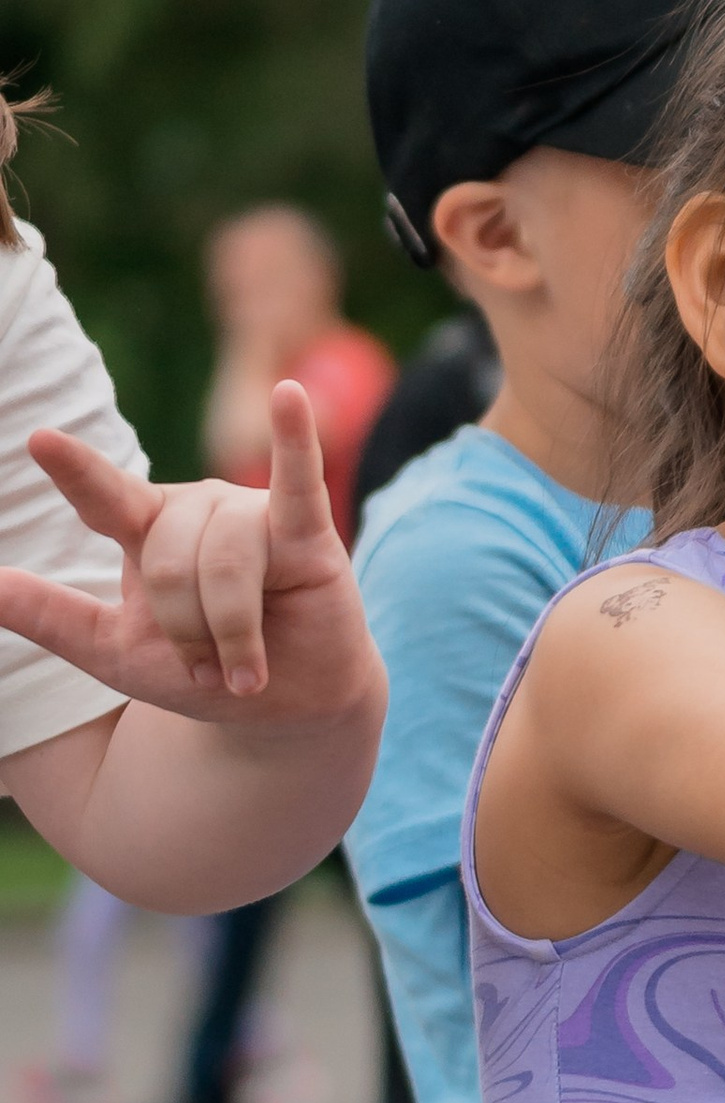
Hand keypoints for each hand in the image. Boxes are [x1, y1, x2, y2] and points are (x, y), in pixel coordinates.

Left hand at [0, 379, 382, 734]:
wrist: (286, 706)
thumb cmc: (205, 671)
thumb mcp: (117, 652)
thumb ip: (56, 618)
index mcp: (146, 525)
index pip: (104, 495)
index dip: (75, 470)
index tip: (41, 441)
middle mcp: (195, 507)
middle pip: (169, 562)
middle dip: (187, 633)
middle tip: (210, 672)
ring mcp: (250, 511)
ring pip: (221, 567)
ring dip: (231, 634)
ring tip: (246, 672)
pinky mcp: (306, 531)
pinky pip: (297, 483)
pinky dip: (296, 440)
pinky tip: (289, 396)